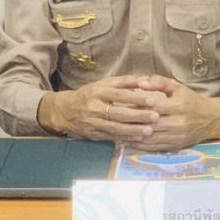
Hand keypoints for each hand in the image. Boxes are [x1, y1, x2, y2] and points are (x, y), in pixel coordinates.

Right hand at [38, 76, 162, 141]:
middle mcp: (95, 107)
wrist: (64, 110)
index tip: (153, 100)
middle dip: (138, 116)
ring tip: (149, 131)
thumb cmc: (89, 95)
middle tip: (155, 117)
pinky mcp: (93, 134)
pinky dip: (124, 138)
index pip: (120, 95)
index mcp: (98, 92)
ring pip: (115, 128)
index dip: (136, 98)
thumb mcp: (104, 84)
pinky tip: (137, 139)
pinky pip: (110, 137)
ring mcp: (93, 123)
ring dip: (133, 130)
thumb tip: (145, 80)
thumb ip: (125, 82)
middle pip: (118, 113)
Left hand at [125, 75, 219, 151]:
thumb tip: (140, 82)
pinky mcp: (175, 146)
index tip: (121, 105)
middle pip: (149, 124)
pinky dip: (141, 146)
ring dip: (133, 136)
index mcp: (177, 106)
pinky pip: (155, 148)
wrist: (212, 119)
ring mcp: (176, 136)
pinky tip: (129, 142)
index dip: (136, 107)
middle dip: (132, 123)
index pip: (152, 107)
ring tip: (117, 133)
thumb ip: (159, 82)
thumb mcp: (178, 87)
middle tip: (114, 120)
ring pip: (150, 138)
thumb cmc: (192, 101)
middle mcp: (177, 123)